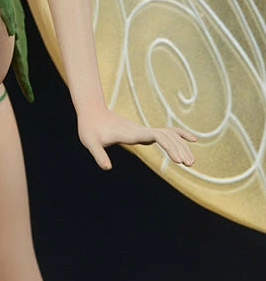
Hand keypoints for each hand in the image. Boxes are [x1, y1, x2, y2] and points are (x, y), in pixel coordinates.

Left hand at [76, 104, 196, 170]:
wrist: (91, 111)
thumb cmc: (89, 128)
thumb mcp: (90, 142)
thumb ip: (98, 154)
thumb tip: (107, 168)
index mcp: (132, 133)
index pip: (157, 136)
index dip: (170, 146)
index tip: (179, 159)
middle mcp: (141, 130)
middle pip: (167, 136)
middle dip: (179, 148)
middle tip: (189, 164)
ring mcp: (143, 131)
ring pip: (168, 134)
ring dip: (180, 145)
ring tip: (190, 162)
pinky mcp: (142, 132)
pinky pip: (165, 133)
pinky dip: (178, 136)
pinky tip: (189, 140)